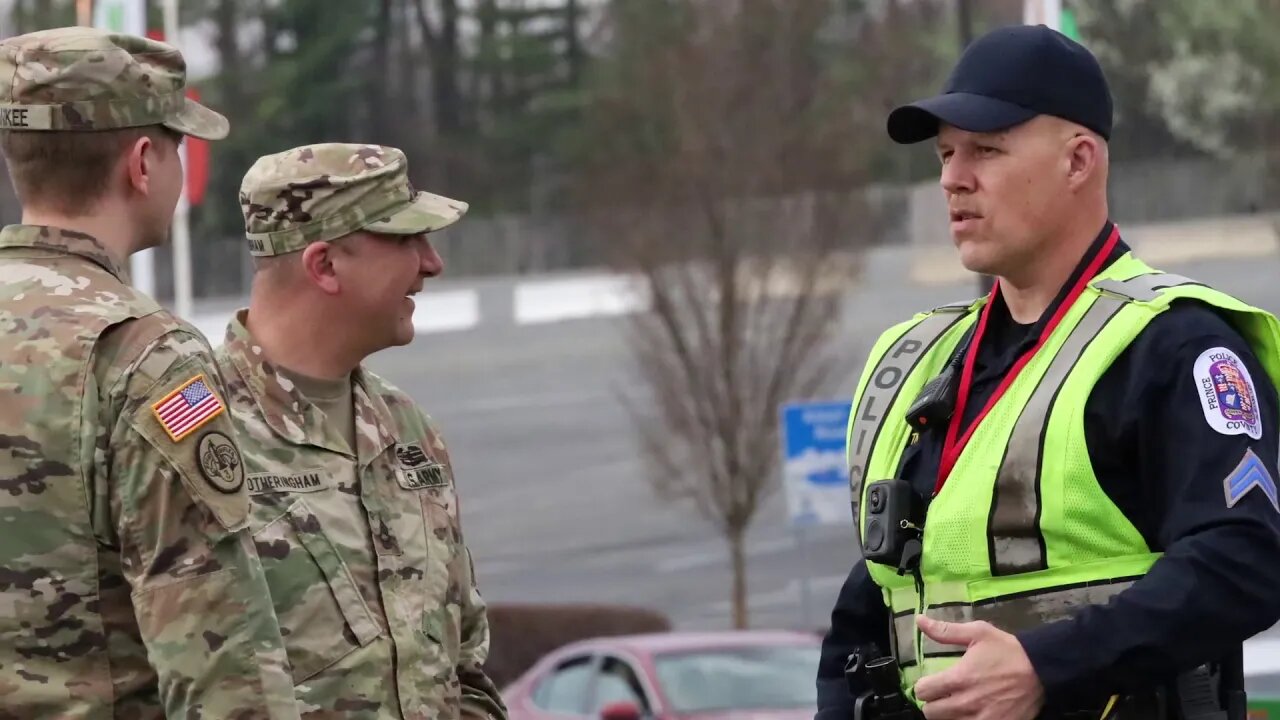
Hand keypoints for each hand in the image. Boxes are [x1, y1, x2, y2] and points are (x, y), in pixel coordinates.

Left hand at [912, 615, 1044, 719]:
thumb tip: (919, 620)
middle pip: (931, 713)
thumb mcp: (978, 633)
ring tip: (959, 705)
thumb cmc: (1008, 650)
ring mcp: (981, 719)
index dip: (925, 686)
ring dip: (950, 715)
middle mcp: (966, 703)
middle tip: (945, 695)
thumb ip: (945, 631)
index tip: (933, 683)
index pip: (923, 691)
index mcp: (959, 678)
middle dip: (935, 702)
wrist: (1042, 669)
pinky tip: (972, 713)